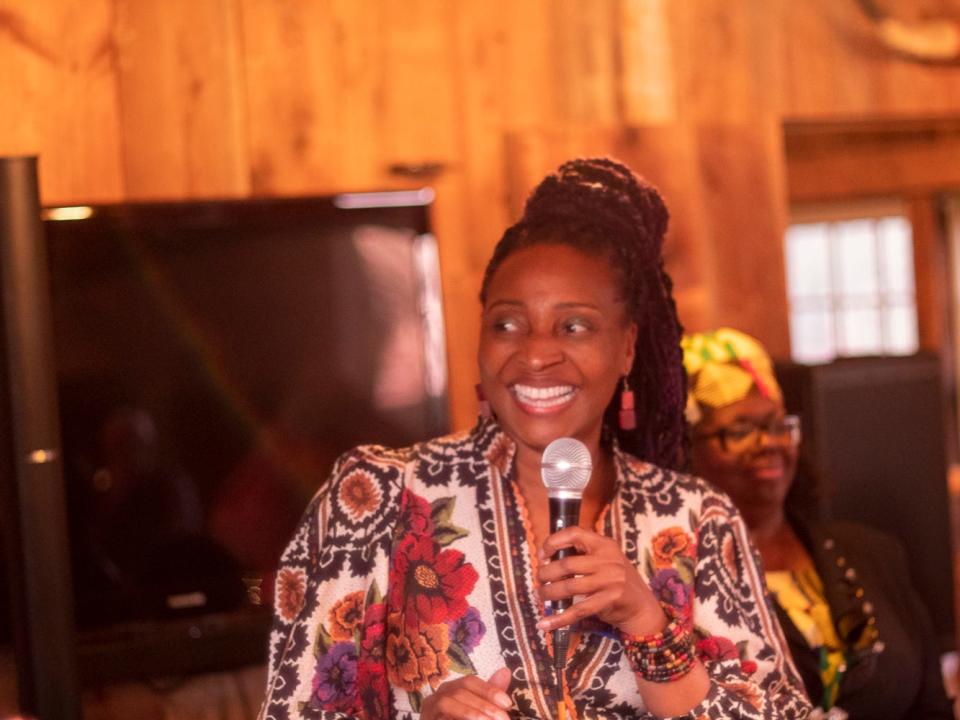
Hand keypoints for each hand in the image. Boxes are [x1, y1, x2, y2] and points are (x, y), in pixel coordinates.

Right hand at [420, 667, 511, 719]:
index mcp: (450, 690)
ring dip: (471, 713)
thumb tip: (505, 671)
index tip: (507, 703)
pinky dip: (455, 719)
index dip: (489, 690)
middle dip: (484, 705)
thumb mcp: (478, 710)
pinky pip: (440, 718)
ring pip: (447, 703)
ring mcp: (428, 711)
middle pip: (459, 692)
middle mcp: (436, 697)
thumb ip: (489, 695)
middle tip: (503, 718)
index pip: (469, 682)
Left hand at [536, 526, 664, 636]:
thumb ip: (583, 557)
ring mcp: (611, 580)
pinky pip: (578, 610)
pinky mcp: (610, 600)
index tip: (542, 555)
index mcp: (604, 544)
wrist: (643, 606)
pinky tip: (545, 624)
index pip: (574, 533)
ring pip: (570, 586)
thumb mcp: (605, 561)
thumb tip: (547, 561)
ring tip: (540, 596)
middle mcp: (608, 559)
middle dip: (546, 573)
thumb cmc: (616, 581)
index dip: (553, 542)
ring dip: (549, 593)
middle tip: (539, 580)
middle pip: (567, 563)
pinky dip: (559, 618)